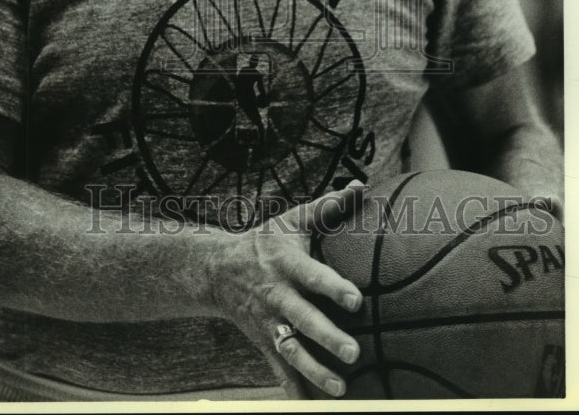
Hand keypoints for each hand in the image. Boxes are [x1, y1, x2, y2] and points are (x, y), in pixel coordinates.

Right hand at [204, 182, 364, 398]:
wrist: (217, 270)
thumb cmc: (266, 241)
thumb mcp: (291, 220)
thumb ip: (328, 206)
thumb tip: (361, 186)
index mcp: (286, 264)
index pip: (312, 276)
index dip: (332, 287)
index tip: (356, 300)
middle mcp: (278, 297)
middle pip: (303, 320)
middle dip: (326, 337)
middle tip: (353, 352)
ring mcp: (269, 324)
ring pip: (291, 352)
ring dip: (315, 371)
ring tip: (340, 389)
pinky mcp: (265, 344)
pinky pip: (279, 372)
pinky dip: (294, 392)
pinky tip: (311, 408)